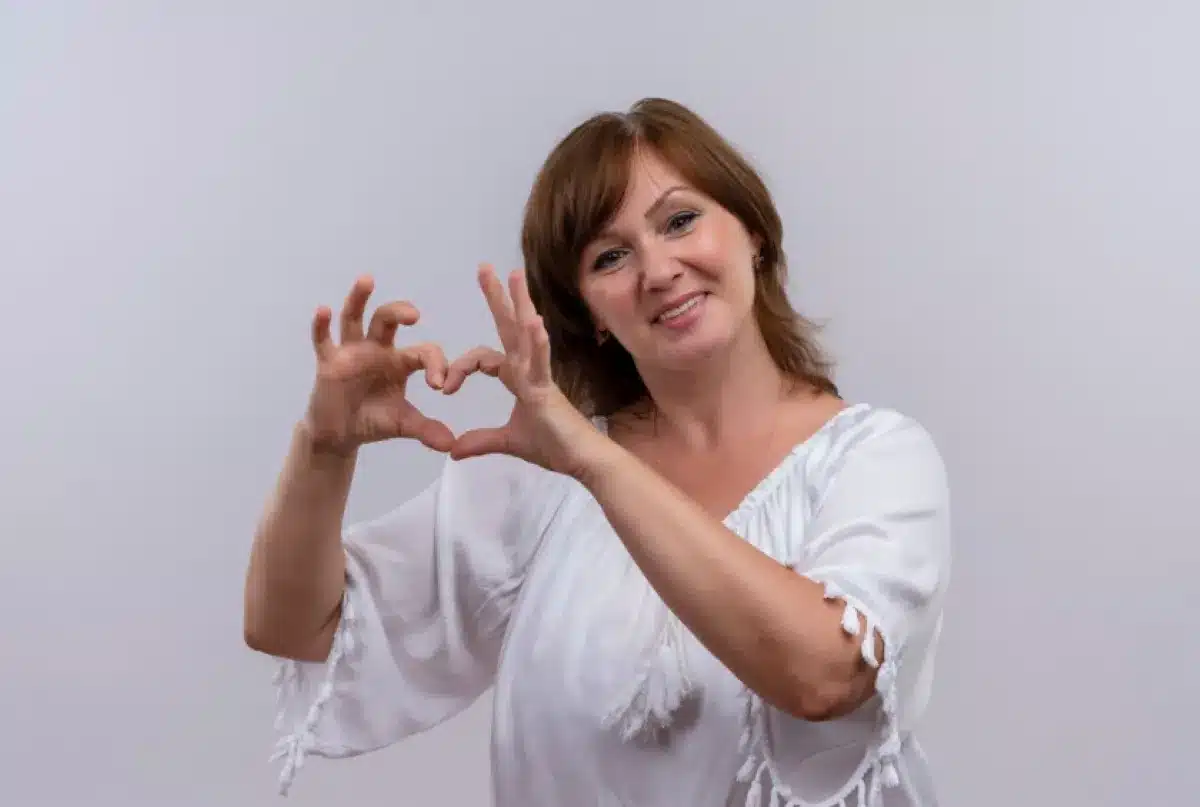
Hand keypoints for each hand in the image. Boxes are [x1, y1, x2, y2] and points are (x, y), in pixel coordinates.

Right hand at [302, 275, 454, 455]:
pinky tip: (323, 310)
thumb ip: (426, 430)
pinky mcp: (328, 361)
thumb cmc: (374, 420)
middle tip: (415, 314)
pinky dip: (321, 326)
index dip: (436, 365)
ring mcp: (351, 351)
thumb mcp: (403, 424)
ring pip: (355, 318)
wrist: (340, 434)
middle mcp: (377, 348)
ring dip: (360, 299)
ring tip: (367, 279)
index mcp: (401, 361)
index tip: (440, 386)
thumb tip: (451, 445)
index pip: (424, 352)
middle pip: (388, 320)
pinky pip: (323, 340)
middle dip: (401, 312)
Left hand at [445, 264, 599, 477]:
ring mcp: (539, 376)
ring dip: (520, 304)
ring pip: (526, 335)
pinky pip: (541, 363)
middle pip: (509, 327)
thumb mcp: (508, 442)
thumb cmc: (553, 446)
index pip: (484, 359)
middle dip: (497, 297)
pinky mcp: (547, 391)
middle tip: (484, 266)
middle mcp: (529, 369)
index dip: (461, 368)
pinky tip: (535, 323)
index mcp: (519, 377)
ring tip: (515, 275)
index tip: (445, 389)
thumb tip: (453, 450)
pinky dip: (538, 344)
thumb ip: (481, 441)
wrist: (580, 460)